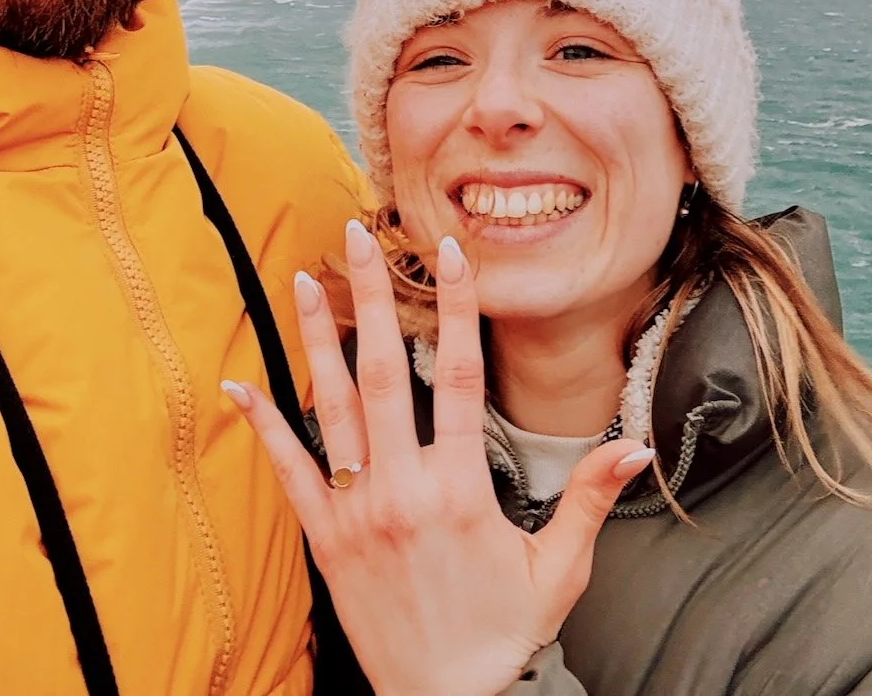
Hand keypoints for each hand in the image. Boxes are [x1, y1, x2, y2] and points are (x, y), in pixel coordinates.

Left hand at [222, 219, 654, 695]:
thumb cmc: (499, 635)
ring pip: (331, 408)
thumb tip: (633, 447)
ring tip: (300, 280)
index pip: (457, 377)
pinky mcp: (323, 538)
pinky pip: (287, 471)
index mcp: (458, 491)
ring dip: (316, 340)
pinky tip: (237, 384)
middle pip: (384, 373)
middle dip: (369, 298)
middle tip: (357, 236)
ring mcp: (354, 512)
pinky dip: (262, 425)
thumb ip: (586, 500)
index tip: (451, 254)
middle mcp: (400, 491)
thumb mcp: (557, 572)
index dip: (456, 310)